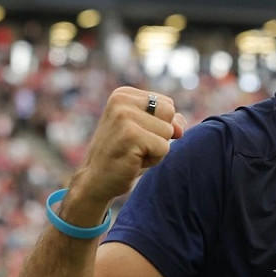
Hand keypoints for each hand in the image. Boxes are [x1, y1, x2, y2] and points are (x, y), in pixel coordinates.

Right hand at [69, 88, 186, 208]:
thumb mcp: (147, 132)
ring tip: (134, 154)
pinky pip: (164, 147)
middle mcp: (121, 100)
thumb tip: (179, 127)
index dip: (159, 126)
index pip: (168, 105)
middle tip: (136, 146)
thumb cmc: (124, 156)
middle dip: (160, 135)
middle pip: (169, 113)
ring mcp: (124, 116)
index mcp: (124, 94)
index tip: (135, 136)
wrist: (95, 181)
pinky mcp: (130, 135)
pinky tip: (133, 161)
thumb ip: (168, 121)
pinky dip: (154, 160)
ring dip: (156, 149)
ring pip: (168, 131)